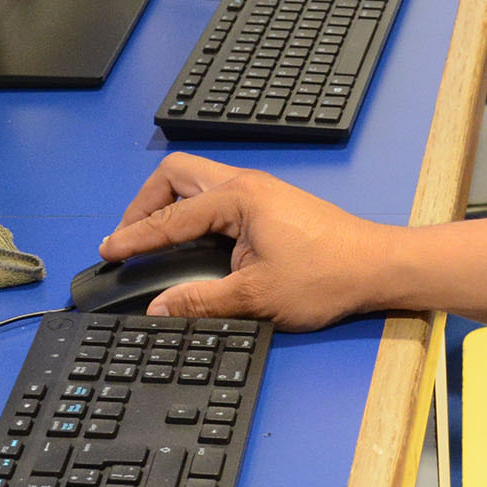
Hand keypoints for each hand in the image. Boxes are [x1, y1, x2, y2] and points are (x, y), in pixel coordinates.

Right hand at [103, 153, 403, 328]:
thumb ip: (201, 302)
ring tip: (151, 237)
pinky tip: (190, 240)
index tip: (108, 252)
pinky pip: (216, 196)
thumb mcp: (257, 296)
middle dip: (144, 203)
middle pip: (176, 175)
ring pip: (196, 181)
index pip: (170, 217)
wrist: (378, 267)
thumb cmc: (329, 276)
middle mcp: (246, 185)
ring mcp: (260, 192)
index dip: (134, 237)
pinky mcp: (270, 204)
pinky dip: (192, 211)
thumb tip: (159, 310)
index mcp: (238, 198)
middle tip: (129, 238)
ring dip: (169, 205)